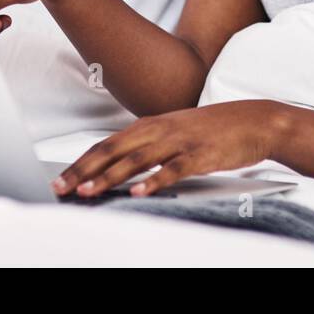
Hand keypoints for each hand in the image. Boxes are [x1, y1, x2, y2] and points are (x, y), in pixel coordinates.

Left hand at [52, 100, 287, 197]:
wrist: (254, 120)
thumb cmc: (211, 130)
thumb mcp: (173, 132)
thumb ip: (146, 146)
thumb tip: (117, 165)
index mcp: (149, 125)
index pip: (105, 144)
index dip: (80, 162)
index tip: (60, 178)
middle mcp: (159, 130)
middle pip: (112, 150)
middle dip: (83, 170)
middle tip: (61, 188)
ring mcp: (179, 141)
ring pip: (137, 160)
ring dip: (109, 177)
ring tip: (89, 192)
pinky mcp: (199, 155)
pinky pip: (173, 170)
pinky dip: (154, 181)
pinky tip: (139, 193)